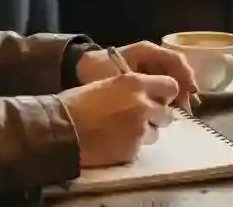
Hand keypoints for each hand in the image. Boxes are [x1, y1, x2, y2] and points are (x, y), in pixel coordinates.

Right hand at [60, 72, 178, 167]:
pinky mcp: (132, 150)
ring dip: (145, 133)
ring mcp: (139, 129)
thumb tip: (144, 97)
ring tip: (124, 132)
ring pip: (156, 133)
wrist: (62, 128)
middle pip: (167, 114)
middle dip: (156, 117)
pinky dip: (130, 147)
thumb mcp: (108, 84)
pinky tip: (114, 143)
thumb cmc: (77, 102)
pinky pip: (140, 148)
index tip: (158, 99)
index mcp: (136, 83)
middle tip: (141, 119)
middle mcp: (143, 104)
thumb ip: (130, 89)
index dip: (166, 95)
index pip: (171, 86)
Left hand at [77, 42, 199, 103]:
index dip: (186, 76)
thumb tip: (161, 104)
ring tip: (180, 113)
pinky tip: (167, 112)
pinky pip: (162, 86)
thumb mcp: (119, 78)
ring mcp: (149, 66)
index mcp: (147, 51)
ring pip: (171, 80)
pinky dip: (167, 98)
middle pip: (176, 71)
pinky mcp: (145, 77)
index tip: (190, 93)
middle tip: (186, 109)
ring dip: (177, 95)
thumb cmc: (100, 69)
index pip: (175, 60)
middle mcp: (152, 56)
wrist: (82, 68)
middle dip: (184, 90)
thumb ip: (140, 89)